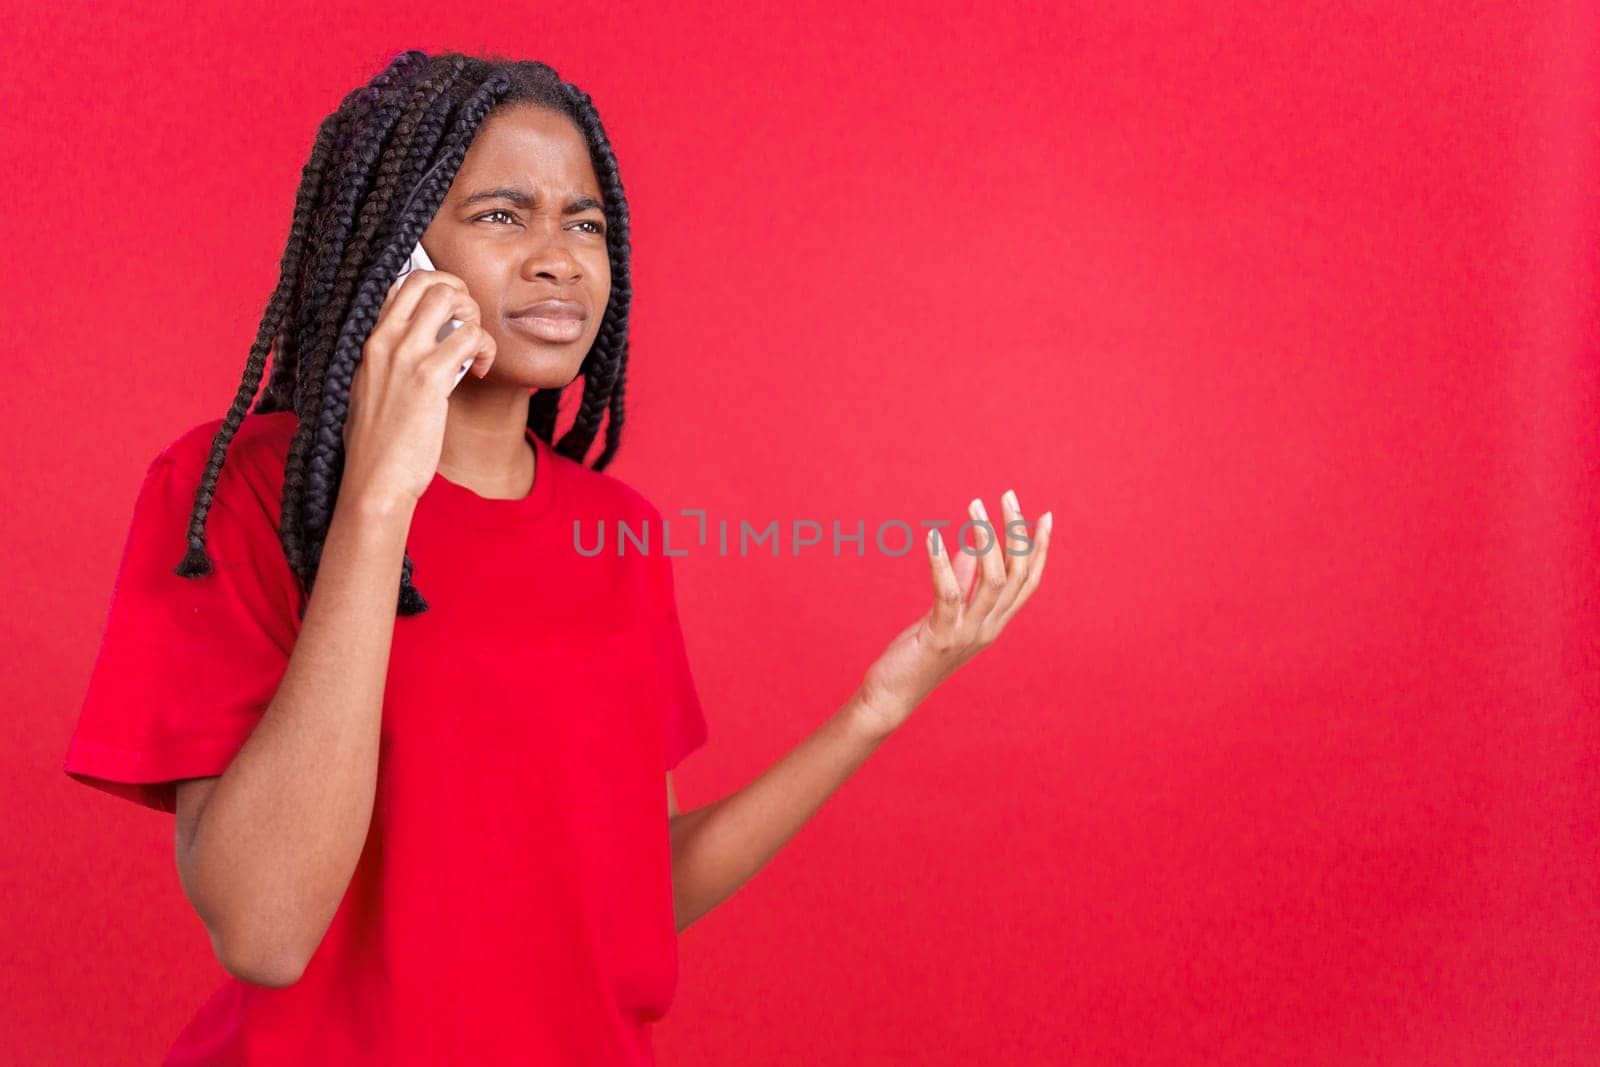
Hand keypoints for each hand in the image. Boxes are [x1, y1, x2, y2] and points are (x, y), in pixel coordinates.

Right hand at [342, 267, 496, 508]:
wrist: (374, 479)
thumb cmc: (376, 444)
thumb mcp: (371, 390)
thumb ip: (389, 363)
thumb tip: (418, 349)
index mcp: (368, 341)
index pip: (400, 285)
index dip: (435, 286)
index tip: (452, 313)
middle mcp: (384, 340)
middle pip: (427, 280)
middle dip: (460, 291)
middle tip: (469, 324)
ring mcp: (405, 355)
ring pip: (451, 298)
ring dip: (475, 317)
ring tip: (475, 348)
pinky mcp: (429, 377)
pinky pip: (471, 337)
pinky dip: (486, 349)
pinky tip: (480, 370)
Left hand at [854, 491, 1053, 738]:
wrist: (893, 695)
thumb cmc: (918, 653)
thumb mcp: (944, 612)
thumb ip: (961, 579)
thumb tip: (968, 544)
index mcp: (995, 622)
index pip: (1029, 581)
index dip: (1039, 549)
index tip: (1045, 516)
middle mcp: (990, 628)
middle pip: (1018, 574)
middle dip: (1017, 532)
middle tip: (1008, 496)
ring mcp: (968, 634)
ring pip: (993, 580)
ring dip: (986, 538)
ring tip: (974, 506)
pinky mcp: (942, 637)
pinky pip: (949, 594)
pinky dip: (943, 563)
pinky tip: (934, 538)